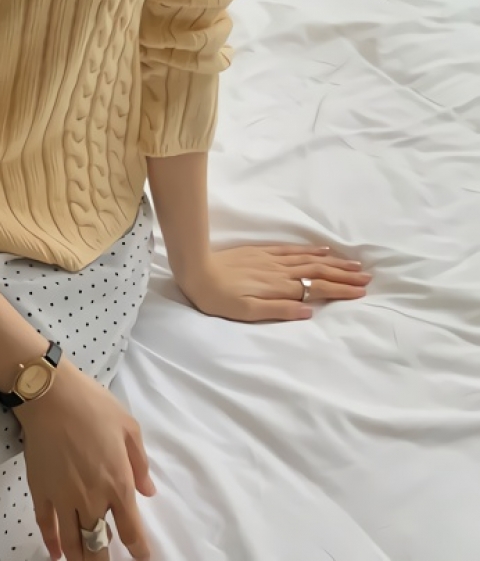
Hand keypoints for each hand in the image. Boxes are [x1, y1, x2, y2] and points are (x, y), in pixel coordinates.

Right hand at [14, 358, 154, 559]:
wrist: (49, 394)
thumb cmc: (92, 405)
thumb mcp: (129, 427)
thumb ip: (140, 463)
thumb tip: (148, 491)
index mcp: (117, 484)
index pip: (131, 531)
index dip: (138, 551)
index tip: (141, 557)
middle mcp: (91, 499)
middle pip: (99, 545)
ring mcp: (63, 498)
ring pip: (73, 543)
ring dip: (80, 559)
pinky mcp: (40, 491)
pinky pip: (46, 525)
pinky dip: (51, 543)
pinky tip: (56, 553)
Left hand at [178, 244, 371, 321]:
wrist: (196, 269)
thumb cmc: (218, 298)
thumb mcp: (247, 313)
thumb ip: (278, 311)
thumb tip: (309, 311)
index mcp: (278, 288)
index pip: (317, 289)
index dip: (340, 290)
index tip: (361, 292)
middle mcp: (279, 271)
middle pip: (318, 272)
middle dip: (344, 275)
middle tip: (367, 278)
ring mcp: (271, 259)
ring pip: (309, 260)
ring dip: (333, 262)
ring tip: (353, 264)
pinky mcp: (261, 252)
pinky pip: (291, 250)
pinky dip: (309, 250)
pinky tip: (321, 249)